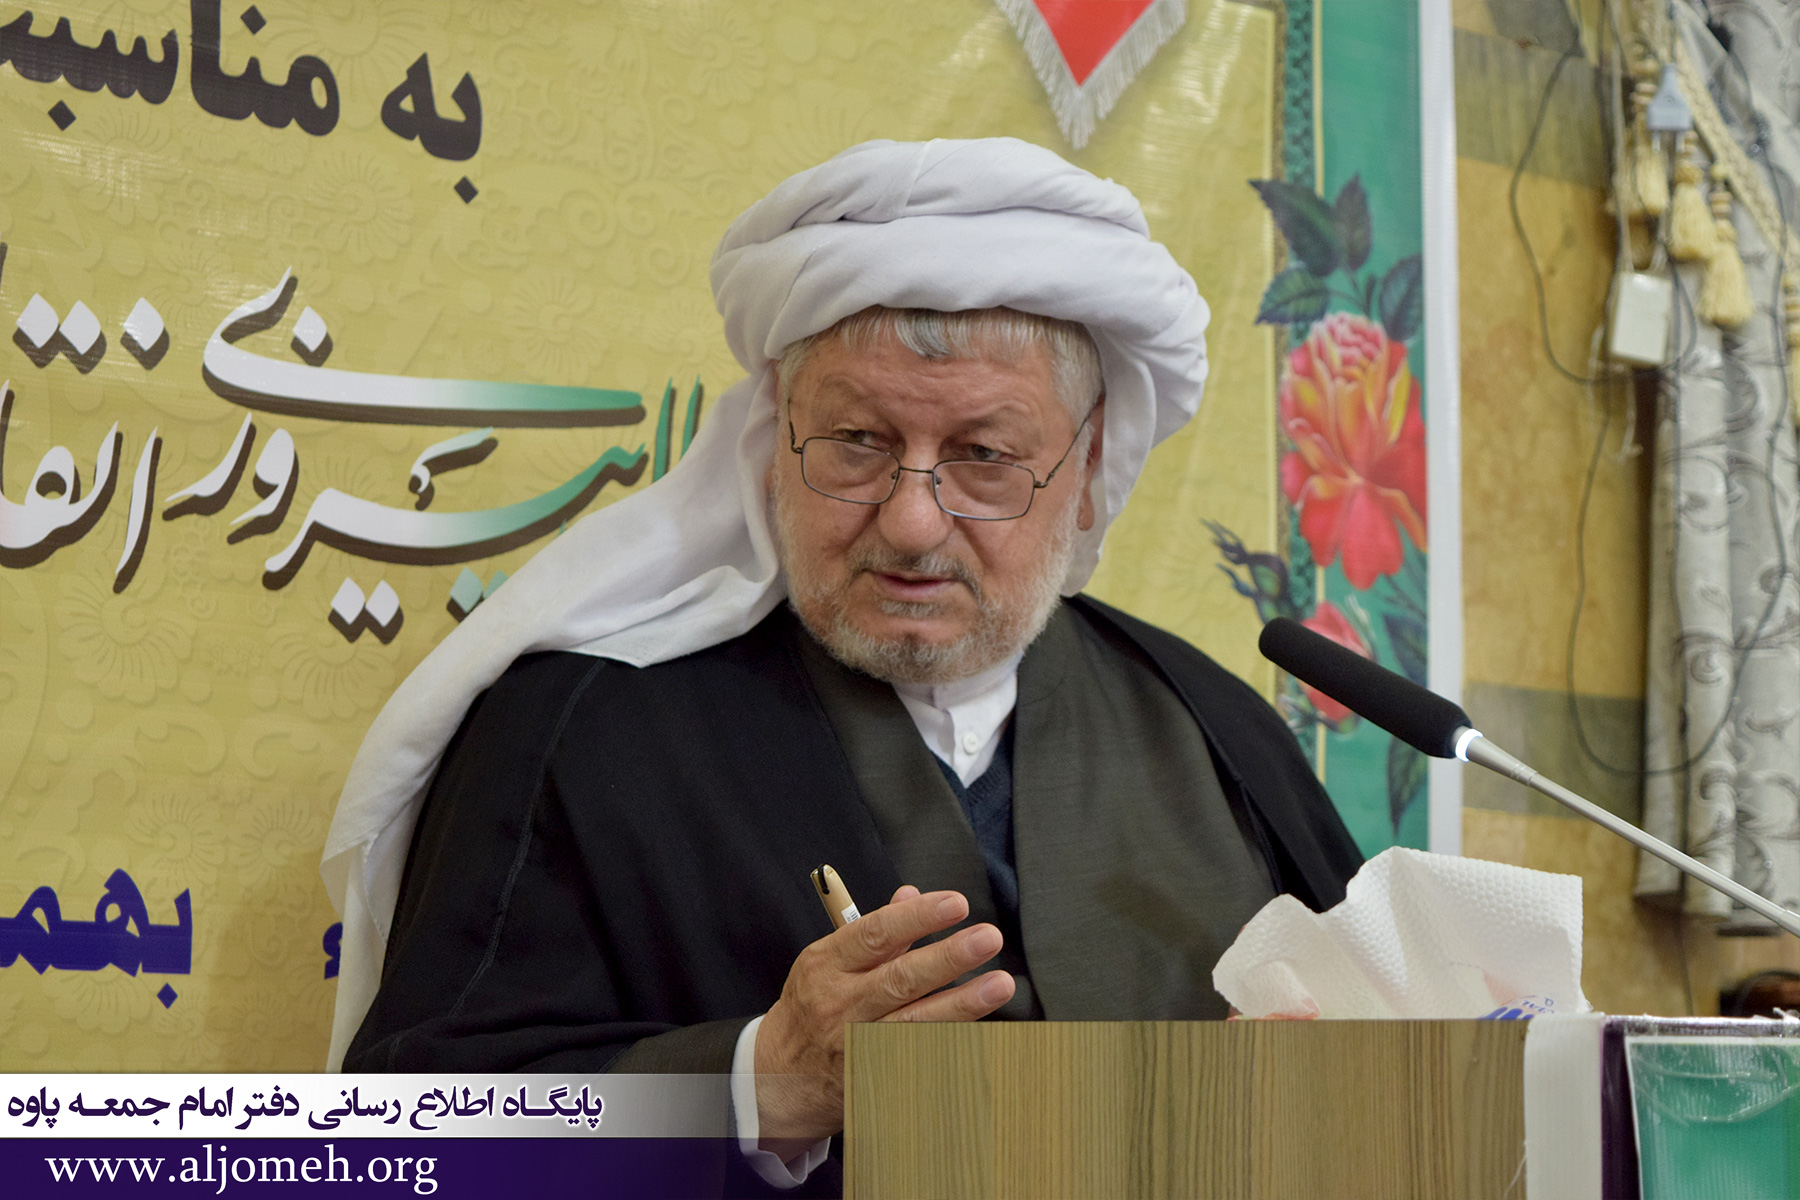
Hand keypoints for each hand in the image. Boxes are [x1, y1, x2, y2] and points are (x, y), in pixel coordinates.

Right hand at [753, 884, 1014, 1154]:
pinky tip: (984, 1029)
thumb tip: (912, 894)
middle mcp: (838, 1004)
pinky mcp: (872, 1077)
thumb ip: (874, 931)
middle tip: (988, 938)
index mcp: (824, 965)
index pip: (874, 934)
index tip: (956, 903)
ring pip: (915, 1022)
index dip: (917, 918)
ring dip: (962, 1003)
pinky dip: (951, 1042)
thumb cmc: (810, 1008)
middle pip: (899, 979)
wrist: (777, 1079)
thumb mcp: (826, 963)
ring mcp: (854, 1046)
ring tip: (1000, 984)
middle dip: (947, 958)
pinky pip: (918, 1057)